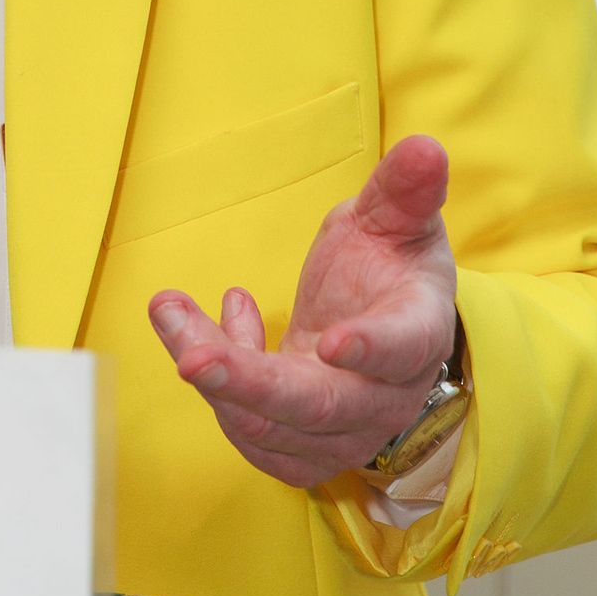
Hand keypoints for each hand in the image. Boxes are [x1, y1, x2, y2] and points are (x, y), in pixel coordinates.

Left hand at [147, 135, 457, 489]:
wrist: (380, 321)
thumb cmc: (389, 264)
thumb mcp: (397, 220)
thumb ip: (405, 189)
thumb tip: (425, 147)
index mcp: (415, 333)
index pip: (400, 348)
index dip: (370, 348)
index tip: (332, 342)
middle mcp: (382, 396)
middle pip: (317, 406)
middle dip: (250, 386)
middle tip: (189, 359)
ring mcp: (342, 430)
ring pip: (268, 426)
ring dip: (211, 372)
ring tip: (171, 308)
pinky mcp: (301, 447)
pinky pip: (249, 435)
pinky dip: (216, 388)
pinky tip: (206, 330)